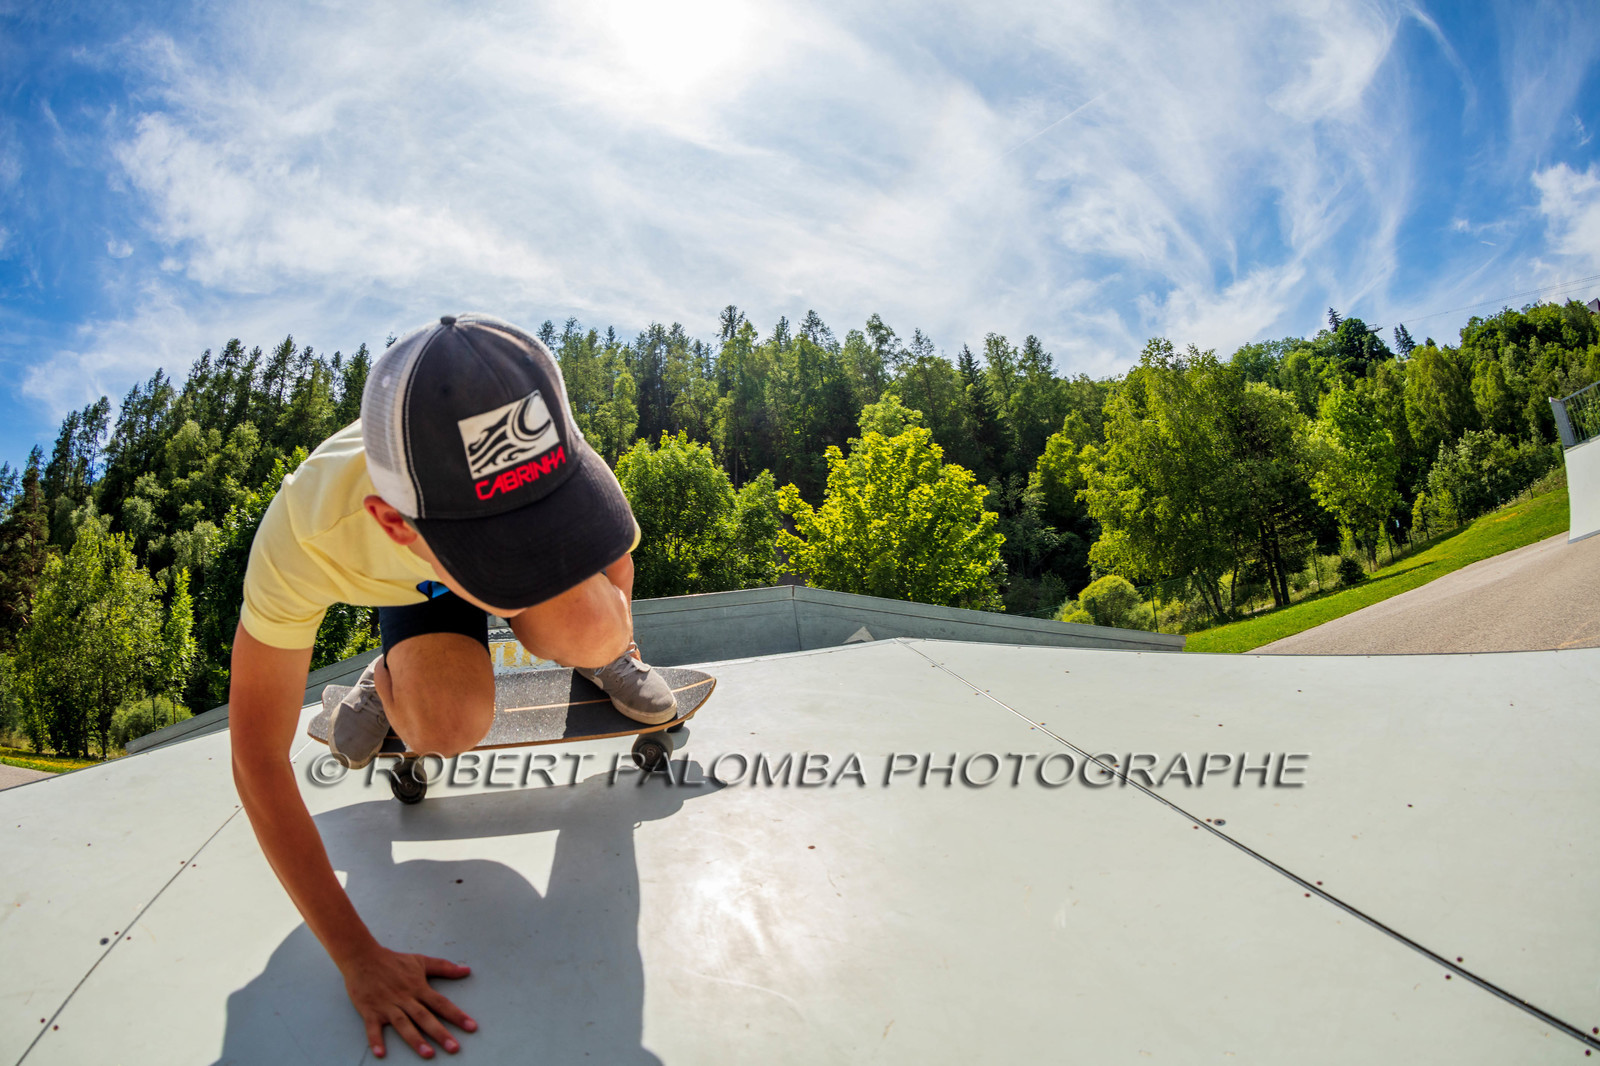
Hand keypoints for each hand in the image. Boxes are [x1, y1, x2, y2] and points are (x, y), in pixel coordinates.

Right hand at [340, 944, 476, 1058]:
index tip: (472, 1027)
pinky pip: (372, 1028)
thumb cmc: (393, 961)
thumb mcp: (420, 961)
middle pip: (425, 1017)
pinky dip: (375, 1040)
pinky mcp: (370, 1011)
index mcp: (418, 988)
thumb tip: (466, 970)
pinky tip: (380, 1053)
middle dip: (440, 1033)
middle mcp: (405, 998)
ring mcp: (387, 1005)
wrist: (363, 957)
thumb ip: (443, 967)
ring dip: (416, 1039)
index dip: (457, 1015)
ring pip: (404, 1024)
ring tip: (428, 1054)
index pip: (441, 1003)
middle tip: (454, 1048)